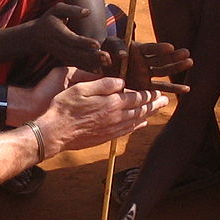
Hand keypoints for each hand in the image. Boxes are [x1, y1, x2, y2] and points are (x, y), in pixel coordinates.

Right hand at [33, 3, 106, 70]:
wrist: (36, 36)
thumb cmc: (50, 19)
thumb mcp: (57, 9)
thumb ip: (72, 10)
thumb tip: (88, 12)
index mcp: (58, 33)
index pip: (72, 39)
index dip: (84, 42)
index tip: (97, 44)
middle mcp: (60, 46)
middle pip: (76, 53)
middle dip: (92, 56)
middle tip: (107, 57)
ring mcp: (62, 55)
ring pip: (77, 61)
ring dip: (92, 64)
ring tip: (107, 63)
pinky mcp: (65, 59)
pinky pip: (76, 65)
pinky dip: (87, 69)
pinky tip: (100, 71)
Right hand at [41, 77, 166, 154]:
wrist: (54, 132)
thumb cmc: (64, 107)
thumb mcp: (82, 87)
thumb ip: (103, 84)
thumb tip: (121, 81)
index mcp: (111, 102)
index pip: (136, 97)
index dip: (149, 94)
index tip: (159, 91)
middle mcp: (115, 117)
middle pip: (140, 110)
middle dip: (154, 104)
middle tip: (165, 101)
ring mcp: (110, 129)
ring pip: (135, 121)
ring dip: (148, 115)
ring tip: (156, 111)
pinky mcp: (105, 138)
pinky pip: (126, 131)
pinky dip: (136, 127)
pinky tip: (140, 124)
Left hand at [101, 38, 190, 93]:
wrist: (100, 68)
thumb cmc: (104, 53)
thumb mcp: (107, 47)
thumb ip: (113, 49)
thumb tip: (118, 55)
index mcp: (136, 50)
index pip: (149, 49)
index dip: (159, 48)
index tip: (170, 47)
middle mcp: (143, 61)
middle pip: (160, 59)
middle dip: (173, 57)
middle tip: (186, 53)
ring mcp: (145, 74)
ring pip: (164, 71)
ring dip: (177, 67)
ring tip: (190, 62)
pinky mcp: (144, 86)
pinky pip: (161, 88)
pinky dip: (173, 88)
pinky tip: (187, 89)